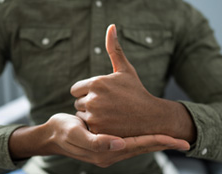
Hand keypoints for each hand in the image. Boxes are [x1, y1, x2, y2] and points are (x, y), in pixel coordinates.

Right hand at [9, 113, 189, 167]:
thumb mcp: (76, 134)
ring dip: (155, 141)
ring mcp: (111, 149)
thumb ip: (96, 142)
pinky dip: (143, 138)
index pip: (138, 146)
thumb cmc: (64, 131)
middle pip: (143, 147)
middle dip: (163, 143)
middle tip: (183, 142)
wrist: (54, 134)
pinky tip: (149, 133)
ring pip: (139, 145)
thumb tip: (120, 143)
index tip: (176, 141)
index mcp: (106, 152)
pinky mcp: (109, 143)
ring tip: (172, 138)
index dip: (157, 142)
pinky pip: (131, 141)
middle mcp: (112, 153)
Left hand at [71, 25, 195, 142]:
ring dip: (91, 115)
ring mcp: (95, 116)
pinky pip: (86, 127)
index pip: (76, 89)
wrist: (150, 117)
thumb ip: (114, 49)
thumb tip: (111, 26)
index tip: (100, 95)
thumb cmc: (136, 91)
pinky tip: (108, 123)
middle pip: (78, 102)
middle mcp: (93, 99)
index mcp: (96, 82)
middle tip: (107, 106)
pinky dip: (94, 126)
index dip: (87, 92)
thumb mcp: (125, 69)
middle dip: (89, 103)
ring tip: (108, 114)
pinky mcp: (97, 131)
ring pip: (81, 115)